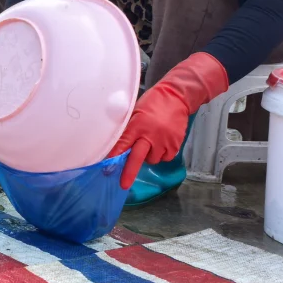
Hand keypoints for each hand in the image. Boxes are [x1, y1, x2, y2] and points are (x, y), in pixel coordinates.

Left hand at [107, 52, 227, 188]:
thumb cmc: (152, 103)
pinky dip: (162, 154)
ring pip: (152, 160)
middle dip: (129, 172)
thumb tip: (118, 145)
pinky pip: (165, 157)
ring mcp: (164, 141)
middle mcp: (150, 135)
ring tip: (151, 142)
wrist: (177, 97)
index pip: (123, 143)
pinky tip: (162, 143)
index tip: (106, 166)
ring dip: (149, 156)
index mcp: (138, 125)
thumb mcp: (135, 112)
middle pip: (137, 158)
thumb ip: (129, 128)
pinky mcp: (175, 144)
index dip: (114, 155)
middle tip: (123, 184)